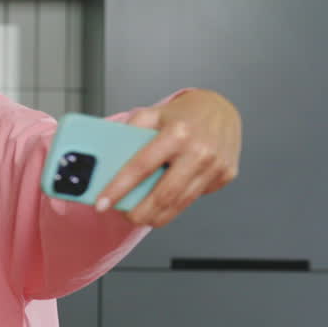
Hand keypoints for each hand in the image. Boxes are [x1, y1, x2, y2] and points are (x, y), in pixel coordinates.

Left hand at [96, 89, 240, 226]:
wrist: (221, 109)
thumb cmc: (183, 114)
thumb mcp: (152, 114)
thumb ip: (129, 133)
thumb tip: (108, 161)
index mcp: (177, 133)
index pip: (141, 167)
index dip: (118, 189)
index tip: (101, 204)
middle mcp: (199, 151)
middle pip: (163, 195)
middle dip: (139, 213)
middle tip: (123, 217)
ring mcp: (216, 166)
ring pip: (180, 203)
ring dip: (157, 215)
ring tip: (140, 216)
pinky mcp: (226, 175)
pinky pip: (195, 196)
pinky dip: (176, 204)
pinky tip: (164, 203)